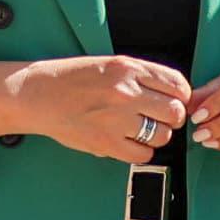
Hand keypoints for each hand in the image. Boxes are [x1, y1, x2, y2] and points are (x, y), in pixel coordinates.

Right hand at [0, 55, 195, 163]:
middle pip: (175, 112)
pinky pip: (143, 154)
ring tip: (140, 131)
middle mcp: (126, 92)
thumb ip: (141, 77)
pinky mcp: (106, 143)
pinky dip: (140, 151)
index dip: (182, 96)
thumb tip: (173, 96)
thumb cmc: (71, 79)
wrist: (37, 94)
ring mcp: (116, 119)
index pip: (177, 84)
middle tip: (160, 119)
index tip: (175, 101)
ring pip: (162, 136)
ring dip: (157, 136)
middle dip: (172, 118)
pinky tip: (128, 142)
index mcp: (128, 68)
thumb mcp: (109, 64)